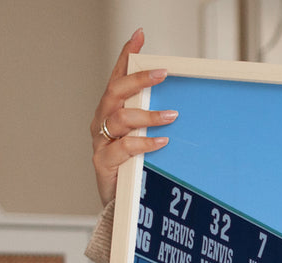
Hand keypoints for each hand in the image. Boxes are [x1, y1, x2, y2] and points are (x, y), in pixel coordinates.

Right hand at [90, 27, 176, 205]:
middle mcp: (102, 122)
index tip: (140, 36)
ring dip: (147, 115)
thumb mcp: (145, 140)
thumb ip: (154, 122)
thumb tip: (181, 107)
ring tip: (171, 116)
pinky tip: (161, 142)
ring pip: (119, 118)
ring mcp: (101, 142)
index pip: (117, 77)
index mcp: (111, 112)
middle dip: (137, 79)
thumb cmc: (134, 170)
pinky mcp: (103, 163)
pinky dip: (143, 143)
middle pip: (115, 92)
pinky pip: (123, 148)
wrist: (119, 206)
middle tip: (162, 73)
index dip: (126, 56)